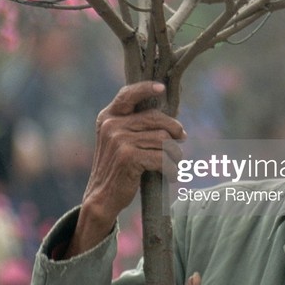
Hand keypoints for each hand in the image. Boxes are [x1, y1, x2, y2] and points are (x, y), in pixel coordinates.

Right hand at [64, 81, 185, 256]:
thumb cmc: (118, 167)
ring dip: (174, 154)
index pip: (128, 95)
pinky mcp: (128, 157)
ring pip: (163, 139)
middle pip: (156, 118)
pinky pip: (162, 158)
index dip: (145, 89)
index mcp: (108, 116)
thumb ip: (136, 124)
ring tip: (174, 162)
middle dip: (174, 129)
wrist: (102, 197)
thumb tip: (172, 120)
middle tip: (182, 138)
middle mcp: (111, 125)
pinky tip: (171, 175)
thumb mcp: (119, 140)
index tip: (161, 88)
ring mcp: (118, 140)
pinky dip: (171, 169)